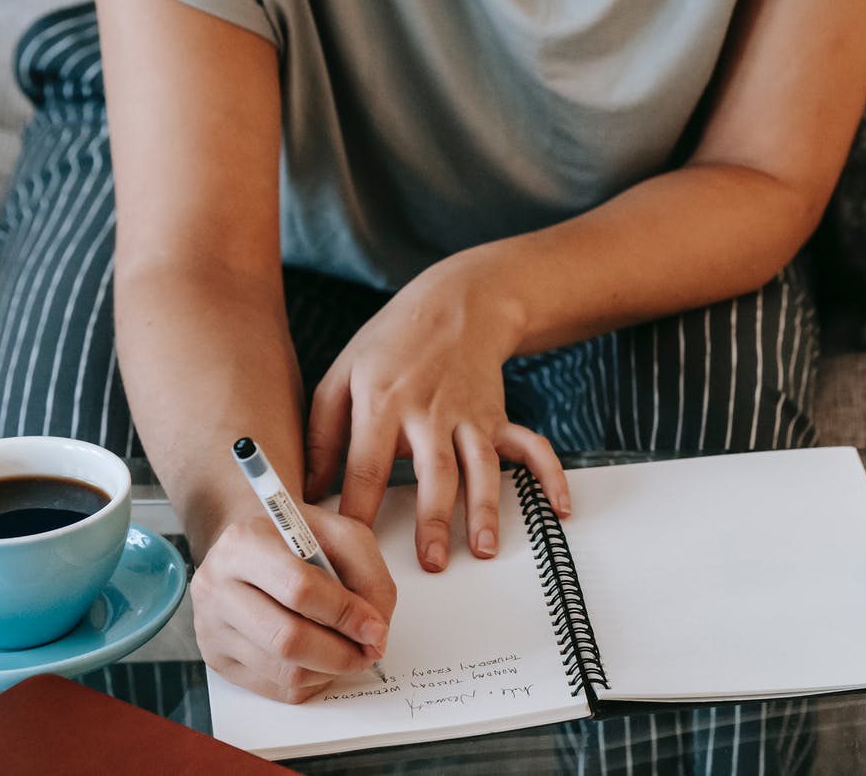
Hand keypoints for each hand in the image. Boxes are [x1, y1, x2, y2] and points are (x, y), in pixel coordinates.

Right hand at [193, 502, 395, 703]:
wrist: (250, 549)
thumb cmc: (297, 542)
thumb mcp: (342, 536)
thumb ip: (370, 577)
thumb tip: (375, 632)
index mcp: (246, 543)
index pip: (299, 590)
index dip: (345, 615)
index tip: (375, 628)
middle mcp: (216, 585)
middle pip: (287, 639)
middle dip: (341, 653)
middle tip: (368, 651)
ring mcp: (210, 626)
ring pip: (282, 671)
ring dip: (329, 670)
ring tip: (349, 654)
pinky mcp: (216, 659)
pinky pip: (273, 688)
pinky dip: (310, 682)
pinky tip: (322, 661)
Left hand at [303, 263, 570, 570]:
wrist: (455, 303)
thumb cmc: (391, 343)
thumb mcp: (341, 375)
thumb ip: (321, 433)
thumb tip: (307, 489)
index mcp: (383, 403)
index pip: (366, 465)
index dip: (357, 508)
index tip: (351, 547)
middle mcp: (429, 412)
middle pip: (433, 472)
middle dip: (433, 519)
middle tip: (431, 562)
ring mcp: (469, 416)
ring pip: (481, 467)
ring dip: (485, 509)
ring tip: (484, 549)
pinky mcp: (496, 418)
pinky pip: (529, 447)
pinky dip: (549, 476)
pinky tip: (558, 507)